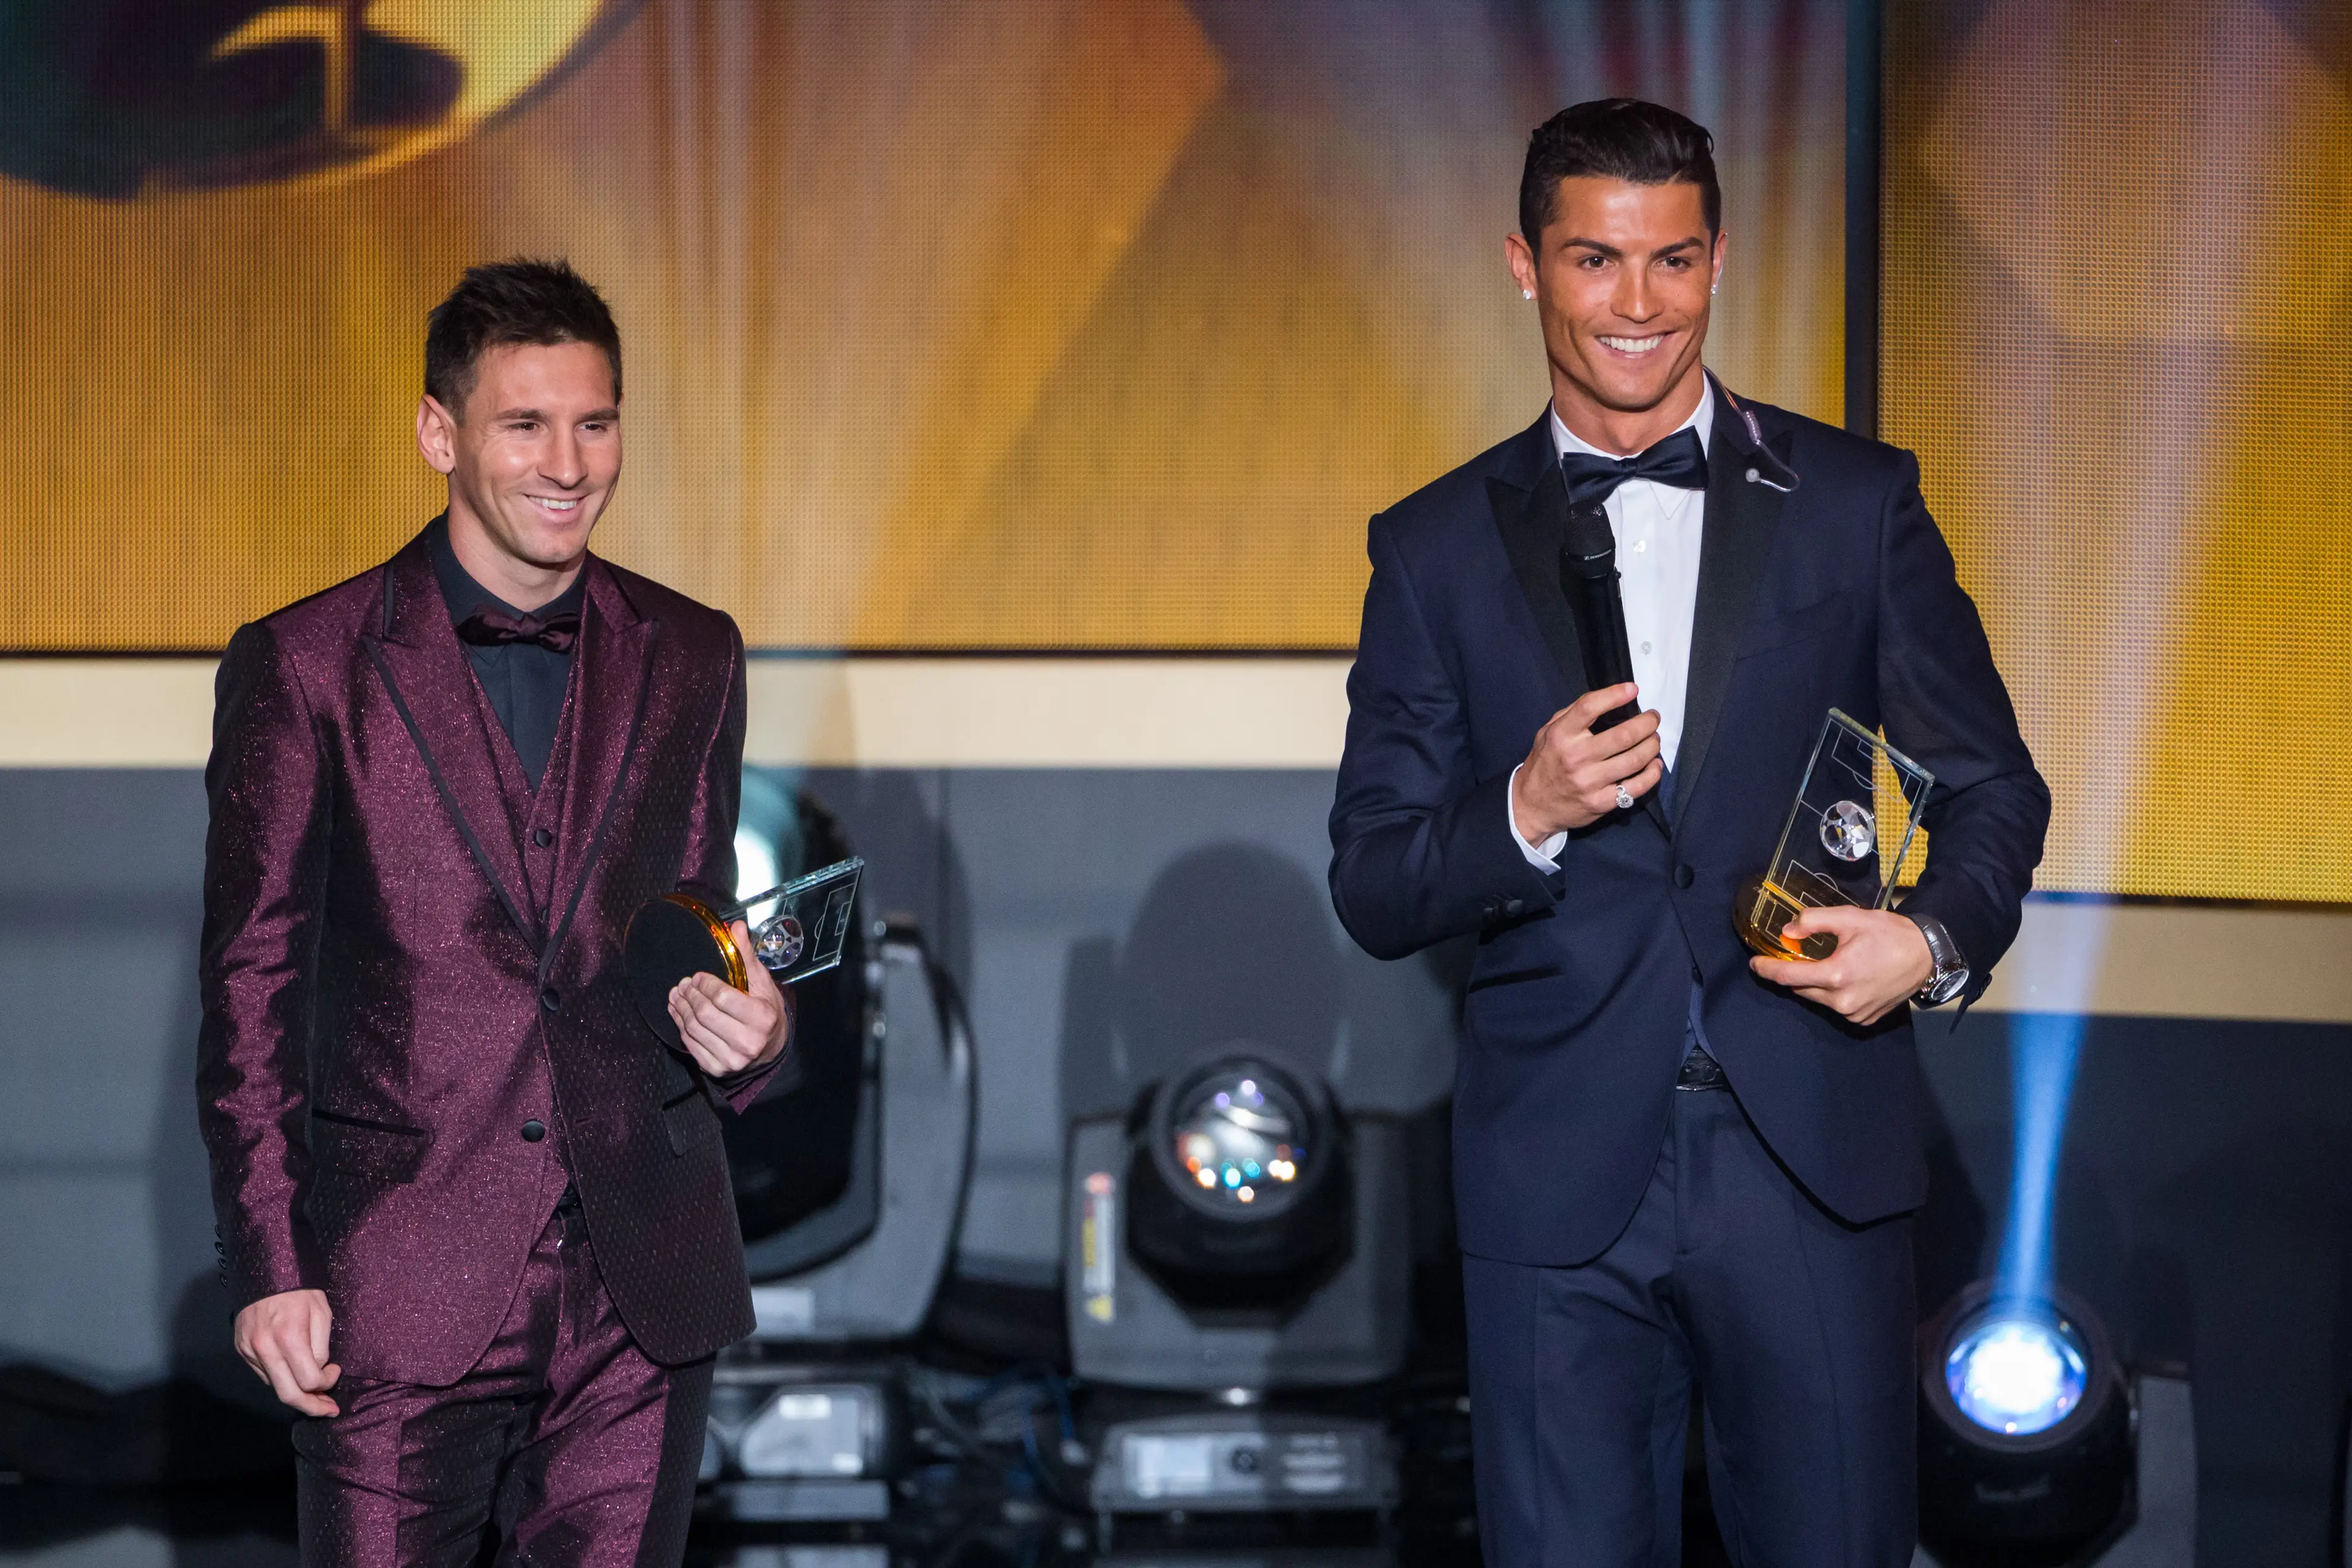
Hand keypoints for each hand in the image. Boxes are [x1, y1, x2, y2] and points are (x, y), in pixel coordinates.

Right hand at [233, 1288, 339, 1416]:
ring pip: (274, 1387)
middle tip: (328, 1410)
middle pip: (288, 1395)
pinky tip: (293, 1374)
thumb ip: (321, 1346)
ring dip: (296, 1394)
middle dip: (311, 1407)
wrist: (266, 1272)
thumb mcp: (321, 1312)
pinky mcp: (241, 1350)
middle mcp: (265, 1348)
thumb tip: (319, 1371)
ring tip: (315, 1395)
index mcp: (288, 1337)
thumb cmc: (300, 1290)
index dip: (327, 1382)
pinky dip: (281, 1378)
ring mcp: (250, 1351)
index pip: (309, 1380)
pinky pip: (264, 1374)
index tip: (335, 1371)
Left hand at [667, 920, 792, 1076]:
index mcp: (762, 1019)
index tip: (698, 976)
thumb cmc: (766, 1011)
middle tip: (683, 984)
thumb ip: (747, 955)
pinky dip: (681, 1026)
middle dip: (690, 995)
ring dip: (680, 1009)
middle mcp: (748, 1042)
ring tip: (676, 995)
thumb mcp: (762, 983)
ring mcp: (731, 1059)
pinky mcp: (717, 1068)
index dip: (705, 985)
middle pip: (705, 1014)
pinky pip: (691, 1044)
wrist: (771, 1048)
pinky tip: (678, 1012)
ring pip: (694, 1029)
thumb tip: (736, 926)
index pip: (723, 998)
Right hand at [1512, 684, 1664, 840]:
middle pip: (1623, 735)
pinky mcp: (1601, 802)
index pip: (1589, 708)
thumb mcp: (1547, 732)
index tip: (1632, 689)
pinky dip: (1652, 773)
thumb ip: (1573, 714)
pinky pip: (1636, 787)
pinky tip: (1655, 764)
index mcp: (1561, 736)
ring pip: (1634, 760)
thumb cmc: (1544, 763)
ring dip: (1652, 746)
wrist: (1532, 805)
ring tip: (1654, 739)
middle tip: (1653, 719)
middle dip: (1647, 723)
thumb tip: (1609, 697)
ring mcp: (1589, 782)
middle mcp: (1575, 758)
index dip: (1614, 695)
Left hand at [1748, 906, 1933, 1025]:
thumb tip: (1788, 931)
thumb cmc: (1889, 934)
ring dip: (1813, 984)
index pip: (1788, 976)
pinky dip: (1832, 994)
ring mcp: (1854, 1014)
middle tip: (1795, 957)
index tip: (1755, 964)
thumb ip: (1814, 921)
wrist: (1926, 956)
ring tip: (1825, 964)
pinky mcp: (1864, 1020)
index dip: (1767, 969)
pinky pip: (1836, 1008)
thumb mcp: (1849, 918)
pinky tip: (1844, 978)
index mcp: (1837, 975)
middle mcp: (1843, 1001)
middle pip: (1801, 989)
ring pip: (1817, 999)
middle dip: (1793, 973)